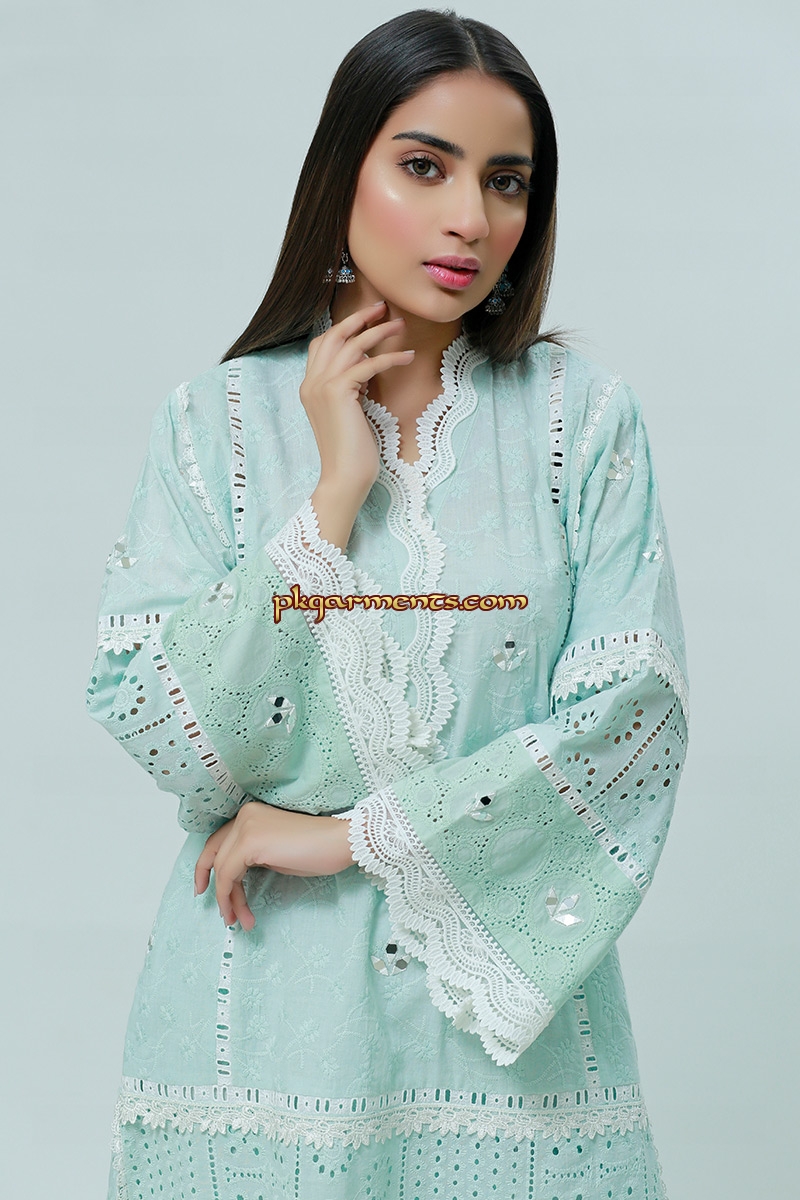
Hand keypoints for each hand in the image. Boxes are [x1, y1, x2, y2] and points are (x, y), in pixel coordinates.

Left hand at [194, 801, 354, 929]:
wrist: (340, 842)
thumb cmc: (317, 849)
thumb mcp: (276, 853)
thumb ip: (254, 857)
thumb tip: (237, 879)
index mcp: (251, 814)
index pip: (220, 842)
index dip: (208, 867)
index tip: (206, 889)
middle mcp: (245, 816)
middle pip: (215, 854)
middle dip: (217, 887)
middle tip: (223, 913)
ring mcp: (246, 826)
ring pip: (221, 868)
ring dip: (227, 899)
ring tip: (238, 921)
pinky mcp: (250, 842)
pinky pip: (228, 874)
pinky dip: (229, 896)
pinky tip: (241, 913)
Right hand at [301, 302, 413, 545]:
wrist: (344, 477)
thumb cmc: (352, 452)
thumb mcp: (347, 413)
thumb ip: (348, 390)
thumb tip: (364, 369)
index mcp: (310, 386)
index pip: (322, 345)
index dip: (344, 328)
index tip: (368, 319)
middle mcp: (311, 382)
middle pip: (333, 336)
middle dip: (359, 318)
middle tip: (382, 308)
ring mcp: (321, 387)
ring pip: (351, 345)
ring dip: (378, 332)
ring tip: (400, 326)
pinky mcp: (339, 393)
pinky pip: (368, 364)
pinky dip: (390, 357)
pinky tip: (408, 357)